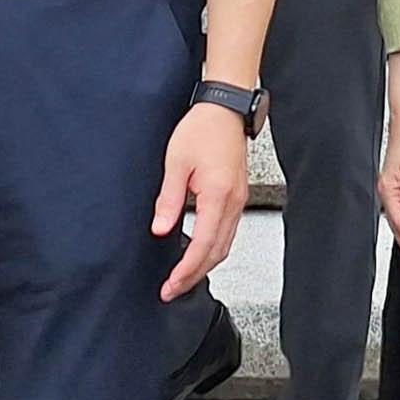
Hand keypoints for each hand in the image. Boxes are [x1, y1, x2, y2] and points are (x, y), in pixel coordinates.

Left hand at [153, 101, 251, 300]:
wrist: (226, 109)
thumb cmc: (202, 129)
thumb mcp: (176, 163)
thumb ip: (169, 199)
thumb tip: (160, 229)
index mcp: (218, 195)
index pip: (203, 245)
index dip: (186, 270)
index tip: (170, 285)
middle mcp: (234, 201)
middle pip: (217, 252)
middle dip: (194, 275)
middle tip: (173, 290)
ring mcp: (239, 199)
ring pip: (225, 244)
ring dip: (205, 264)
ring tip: (183, 276)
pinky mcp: (238, 195)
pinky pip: (228, 231)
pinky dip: (213, 249)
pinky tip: (199, 251)